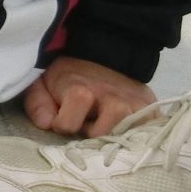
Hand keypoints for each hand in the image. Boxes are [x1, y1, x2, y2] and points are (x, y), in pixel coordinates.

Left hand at [22, 56, 154, 137]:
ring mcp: (135, 104)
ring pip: (125, 135)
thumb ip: (38, 104)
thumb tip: (46, 124)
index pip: (67, 123)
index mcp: (79, 90)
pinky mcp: (152, 109)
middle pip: (100, 134)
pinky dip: (136, 135)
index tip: (63, 120)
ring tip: (106, 126)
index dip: (63, 125)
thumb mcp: (44, 85)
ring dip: (113, 136)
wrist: (106, 56)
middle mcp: (111, 98)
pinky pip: (147, 133)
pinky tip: (124, 128)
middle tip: (87, 125)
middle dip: (90, 135)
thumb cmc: (71, 78)